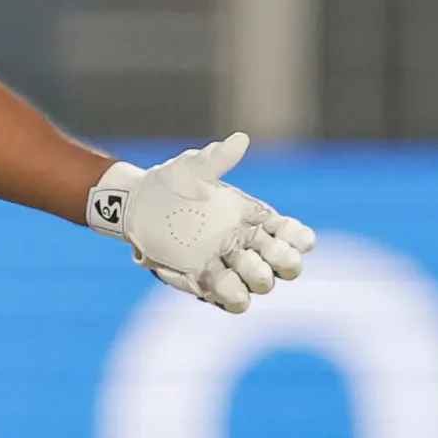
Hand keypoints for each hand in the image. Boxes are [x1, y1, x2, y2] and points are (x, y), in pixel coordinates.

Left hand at [86, 132, 313, 311]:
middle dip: (283, 262)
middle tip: (264, 252)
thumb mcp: (192, 169)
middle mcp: (248, 244)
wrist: (138, 206)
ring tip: (236, 266)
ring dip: (255, 278)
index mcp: (254, 217)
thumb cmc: (170, 183)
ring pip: (260, 284)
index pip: (293, 234)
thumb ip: (217, 159)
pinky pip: (233, 298)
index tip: (288, 232)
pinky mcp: (208, 282)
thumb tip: (240, 139)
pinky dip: (231, 294)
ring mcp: (230, 265)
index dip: (299, 238)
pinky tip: (215, 281)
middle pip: (285, 264)